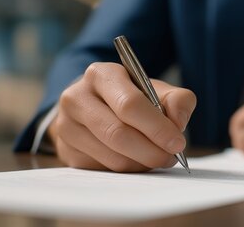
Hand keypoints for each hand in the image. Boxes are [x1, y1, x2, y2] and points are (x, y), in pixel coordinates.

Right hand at [48, 62, 195, 171]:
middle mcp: (77, 97)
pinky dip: (127, 170)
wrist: (93, 106)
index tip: (177, 143)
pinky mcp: (66, 150)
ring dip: (142, 163)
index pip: (129, 104)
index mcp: (101, 75)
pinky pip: (104, 169)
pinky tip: (136, 160)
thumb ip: (177, 100)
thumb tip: (178, 122)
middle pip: (118, 133)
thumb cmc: (129, 97)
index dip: (157, 127)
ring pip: (112, 157)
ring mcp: (67, 125)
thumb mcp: (155, 89)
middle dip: (151, 151)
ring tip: (157, 157)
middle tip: (170, 157)